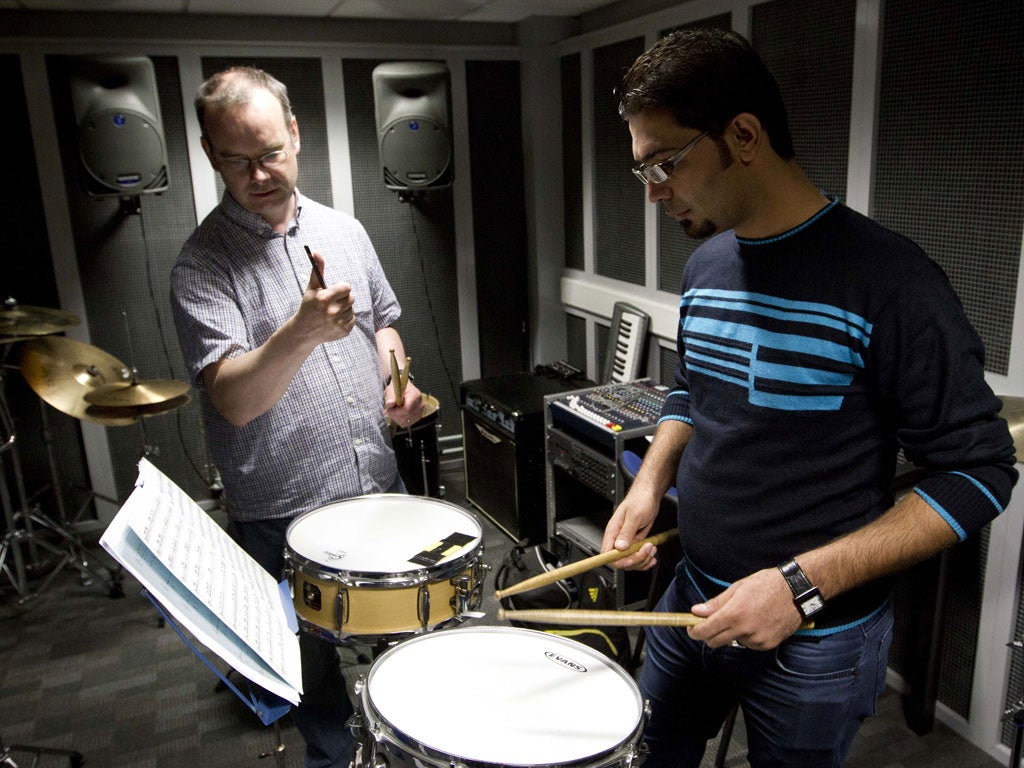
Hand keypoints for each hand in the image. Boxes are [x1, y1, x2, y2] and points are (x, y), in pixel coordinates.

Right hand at [298, 251, 354, 341]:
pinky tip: (334, 320)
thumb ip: (317, 270)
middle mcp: (332, 312)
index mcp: (325, 299)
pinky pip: (352, 319)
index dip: (341, 288)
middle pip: (351, 298)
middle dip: (343, 298)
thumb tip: (317, 252)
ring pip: (351, 308)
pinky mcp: (344, 331)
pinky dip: (345, 318)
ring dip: (344, 308)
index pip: (346, 287)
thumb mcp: (312, 288)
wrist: (304, 331)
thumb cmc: (309, 306)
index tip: (335, 291)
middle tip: (333, 302)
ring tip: (332, 312)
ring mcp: (339, 323)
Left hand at [385, 380, 423, 428]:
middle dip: (395, 415)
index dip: (396, 411)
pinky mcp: (418, 416)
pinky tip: (397, 415)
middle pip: (407, 416)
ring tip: (392, 412)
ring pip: (407, 421)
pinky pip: (408, 423)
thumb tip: (390, 403)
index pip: (407, 409)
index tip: (388, 410)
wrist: (404, 388)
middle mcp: (420, 404)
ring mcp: (420, 411)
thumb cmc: (398, 388)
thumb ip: (391, 397)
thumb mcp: (393, 389)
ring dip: (397, 418)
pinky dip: (401, 420)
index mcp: (415, 395)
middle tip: (388, 410)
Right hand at [600, 492, 658, 570]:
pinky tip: (651, 555)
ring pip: (631, 560)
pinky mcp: (635, 541)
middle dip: (636, 559)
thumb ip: (626, 532)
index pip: (607, 553)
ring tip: (652, 548)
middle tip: (646, 549)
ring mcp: (627, 541)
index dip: (618, 561)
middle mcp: (618, 538)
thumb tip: (619, 547)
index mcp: (613, 531)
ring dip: (643, 559)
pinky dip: (646, 559)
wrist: (649, 495)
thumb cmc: (640, 500)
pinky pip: (638, 556)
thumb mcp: (634, 516)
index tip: (631, 560)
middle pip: (621, 560)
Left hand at [687, 567, 803, 649]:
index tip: (691, 628)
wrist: (796, 591)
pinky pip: (748, 644)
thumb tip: (696, 611)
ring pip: (732, 642)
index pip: (705, 630)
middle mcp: (744, 629)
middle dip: (708, 634)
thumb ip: (716, 603)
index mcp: (734, 613)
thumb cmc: (767, 584)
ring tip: (742, 616)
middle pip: (715, 642)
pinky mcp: (767, 645)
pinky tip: (755, 622)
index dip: (694, 631)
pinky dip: (746, 636)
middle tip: (710, 623)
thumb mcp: (738, 588)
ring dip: (730, 634)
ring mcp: (757, 639)